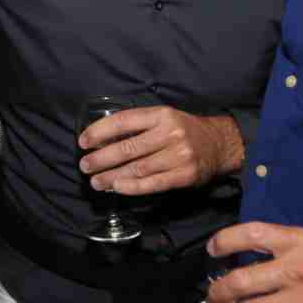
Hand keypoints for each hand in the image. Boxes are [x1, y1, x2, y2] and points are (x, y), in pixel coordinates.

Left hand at [78, 109, 242, 194]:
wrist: (219, 144)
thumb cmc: (184, 130)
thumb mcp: (164, 118)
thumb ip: (139, 126)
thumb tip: (102, 140)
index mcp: (162, 114)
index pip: (123, 121)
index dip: (100, 131)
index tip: (83, 142)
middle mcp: (170, 133)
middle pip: (128, 148)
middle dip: (102, 158)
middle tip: (85, 166)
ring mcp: (179, 155)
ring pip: (137, 168)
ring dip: (112, 177)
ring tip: (96, 182)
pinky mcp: (184, 175)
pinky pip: (153, 184)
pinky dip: (132, 187)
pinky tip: (118, 188)